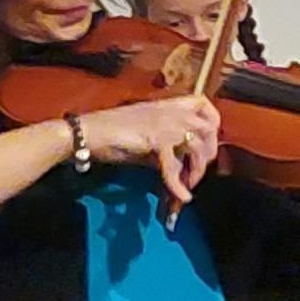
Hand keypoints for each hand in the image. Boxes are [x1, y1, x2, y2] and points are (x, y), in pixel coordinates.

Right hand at [79, 96, 223, 207]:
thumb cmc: (110, 133)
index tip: (210, 140)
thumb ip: (167, 147)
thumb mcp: (146, 137)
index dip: (214, 120)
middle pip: (209, 128)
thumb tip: (182, 166)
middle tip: (197, 172)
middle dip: (208, 153)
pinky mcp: (156, 139)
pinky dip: (178, 185)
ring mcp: (165, 124)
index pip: (204, 104)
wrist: (85, 132)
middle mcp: (171, 111)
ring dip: (196, 170)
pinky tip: (182, 196)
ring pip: (197, 146)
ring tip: (188, 185)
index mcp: (167, 105)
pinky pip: (174, 165)